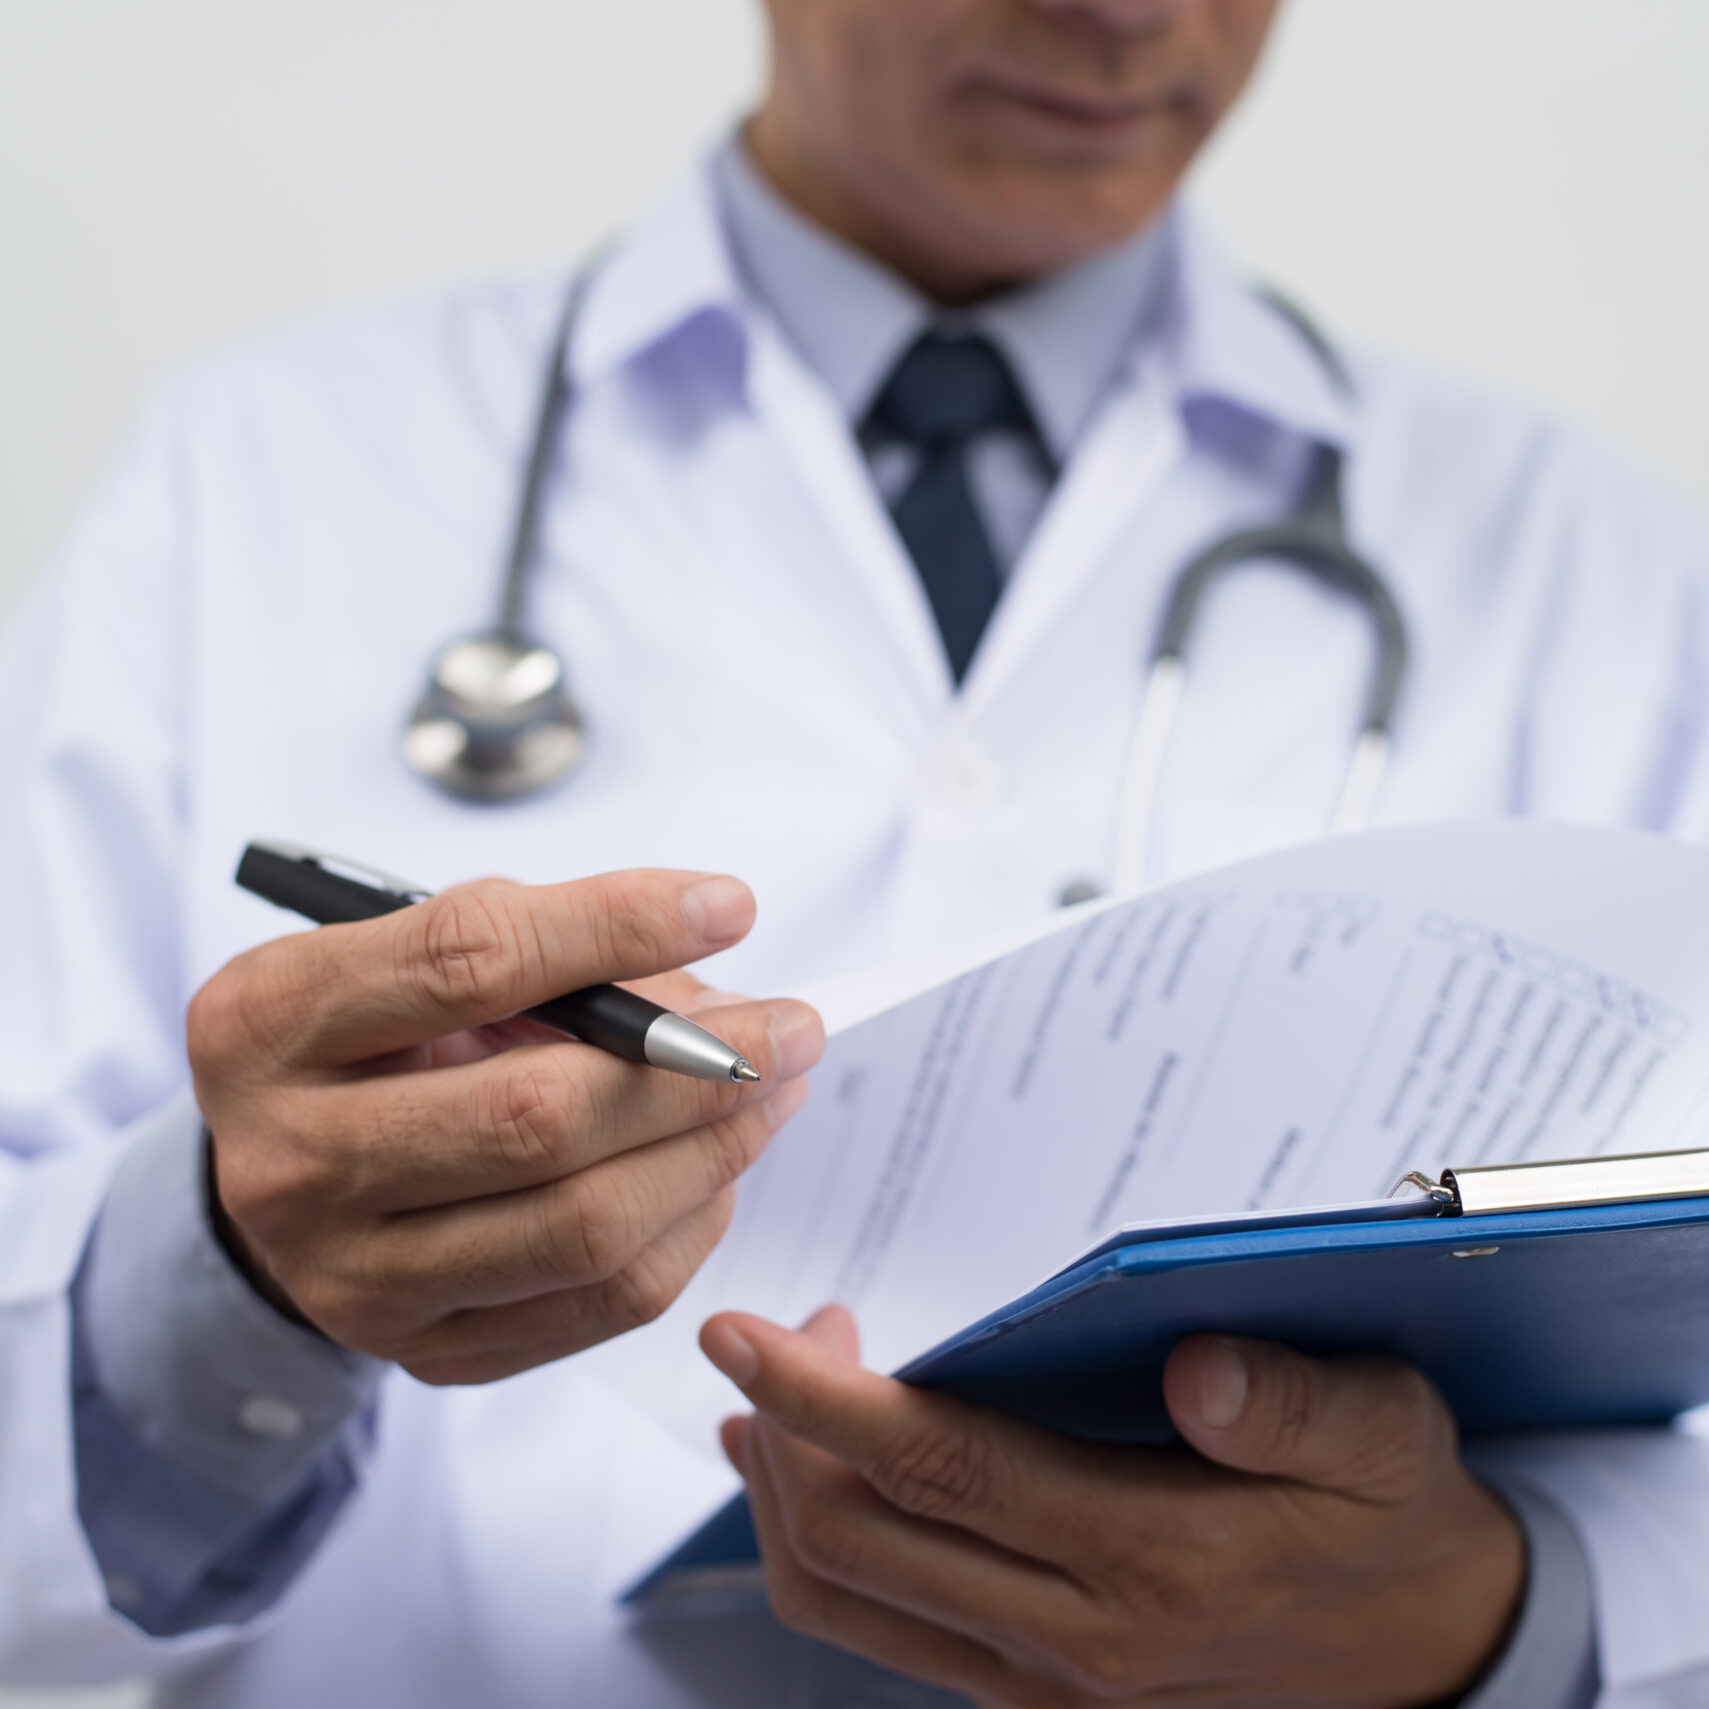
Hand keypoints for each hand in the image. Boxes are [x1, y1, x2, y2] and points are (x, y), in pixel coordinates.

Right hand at [189, 868, 822, 1382]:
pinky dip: (688, 1229)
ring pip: (585, 1226)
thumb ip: (544, 951)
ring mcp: (352, 1280)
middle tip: (793, 1027)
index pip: (468, 960)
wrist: (289, 1175)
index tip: (729, 908)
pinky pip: (602, 1301)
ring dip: (713, 1152)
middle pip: (536, 1116)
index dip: (615, 925)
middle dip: (697, 1065)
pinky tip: (717, 1173)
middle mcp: (291, 1163)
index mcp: (269, 1022)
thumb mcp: (412, 952)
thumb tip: (719, 992)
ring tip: (773, 1094)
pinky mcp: (426, 1355)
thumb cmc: (376, 1034)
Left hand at [701, 1308, 1524, 1707]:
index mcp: (1153, 1557)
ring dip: (781, 1491)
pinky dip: (822, 1548)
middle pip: (855, 1540)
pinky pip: (884, 1631)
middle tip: (787, 1327)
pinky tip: (817, 1474)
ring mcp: (1045, 1686)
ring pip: (845, 1600)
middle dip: (782, 1425)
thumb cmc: (1391, 1516)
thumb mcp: (1386, 1433)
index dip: (819, 1396)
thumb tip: (1193, 1369)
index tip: (740, 1328)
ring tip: (775, 1398)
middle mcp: (1078, 1641)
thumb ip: (1293, 1400)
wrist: (1429, 1651)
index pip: (937, 1468)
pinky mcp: (1032, 1697)